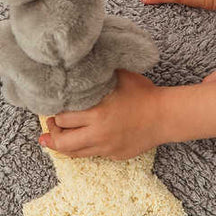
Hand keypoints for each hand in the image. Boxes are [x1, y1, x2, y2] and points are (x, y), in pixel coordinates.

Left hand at [38, 71, 164, 159]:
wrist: (165, 116)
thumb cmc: (143, 94)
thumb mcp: (120, 75)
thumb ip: (99, 70)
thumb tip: (81, 60)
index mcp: (97, 113)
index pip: (62, 119)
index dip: (53, 115)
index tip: (50, 110)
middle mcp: (99, 134)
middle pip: (63, 142)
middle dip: (52, 134)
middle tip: (50, 125)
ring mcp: (107, 148)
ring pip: (75, 153)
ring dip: (63, 145)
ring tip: (55, 137)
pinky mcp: (114, 155)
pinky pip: (92, 154)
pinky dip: (82, 148)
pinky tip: (81, 139)